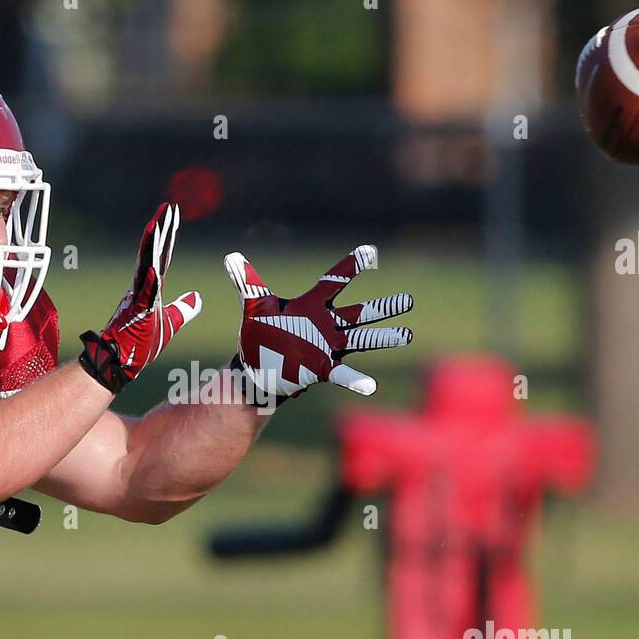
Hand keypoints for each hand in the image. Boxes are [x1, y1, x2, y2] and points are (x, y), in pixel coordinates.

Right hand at [79, 203, 201, 392]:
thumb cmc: (140, 344)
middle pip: (154, 253)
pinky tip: (154, 266)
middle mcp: (143, 287)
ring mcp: (138, 296)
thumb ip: (183, 309)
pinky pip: (145, 291)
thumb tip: (197, 298)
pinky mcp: (137, 310)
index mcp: (151, 288)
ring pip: (146, 264)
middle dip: (161, 229)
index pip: (162, 256)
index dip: (168, 236)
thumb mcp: (170, 323)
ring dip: (152, 244)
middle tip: (167, 207)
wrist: (119, 362)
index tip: (172, 215)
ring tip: (157, 222)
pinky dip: (149, 278)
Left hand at [225, 244, 412, 398]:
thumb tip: (230, 257)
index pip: (335, 281)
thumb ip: (246, 282)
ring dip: (384, 338)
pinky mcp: (322, 368)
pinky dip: (356, 380)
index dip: (351, 267)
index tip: (370, 252)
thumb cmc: (259, 336)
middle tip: (408, 300)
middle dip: (384, 307)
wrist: (256, 368)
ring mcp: (328, 347)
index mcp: (312, 305)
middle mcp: (326, 325)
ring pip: (362, 339)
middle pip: (360, 313)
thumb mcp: (255, 306)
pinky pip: (343, 374)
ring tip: (407, 334)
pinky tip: (371, 386)